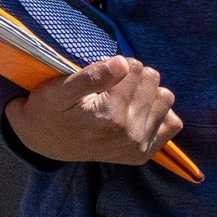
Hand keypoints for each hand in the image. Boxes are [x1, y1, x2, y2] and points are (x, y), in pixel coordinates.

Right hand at [7, 56, 181, 164]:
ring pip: (165, 98)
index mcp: (110, 116)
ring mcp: (138, 146)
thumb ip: (91, 76)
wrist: (43, 142)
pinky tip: (137, 112)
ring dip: (147, 93)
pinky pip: (172, 124)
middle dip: (133, 77)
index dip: (117, 64)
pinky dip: (159, 113)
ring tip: (123, 98)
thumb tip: (123, 62)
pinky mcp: (143, 154)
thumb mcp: (58, 90)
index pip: (133, 67)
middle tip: (110, 86)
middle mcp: (129, 134)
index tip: (101, 74)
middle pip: (152, 80)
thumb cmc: (48, 111)